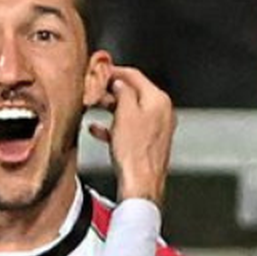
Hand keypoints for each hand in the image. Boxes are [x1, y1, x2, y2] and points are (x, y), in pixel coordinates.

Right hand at [88, 66, 174, 207]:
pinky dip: (115, 126)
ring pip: (131, 110)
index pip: (136, 75)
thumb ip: (122, 92)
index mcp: (158, 100)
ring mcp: (157, 128)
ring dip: (111, 108)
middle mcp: (162, 112)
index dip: (116, 71)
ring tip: (94, 107)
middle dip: (112, 91)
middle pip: (134, 92)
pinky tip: (99, 129)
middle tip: (95, 90)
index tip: (103, 71)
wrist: (141, 184)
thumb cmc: (135, 154)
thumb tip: (119, 83)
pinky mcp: (149, 142)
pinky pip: (130, 128)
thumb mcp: (124, 114)